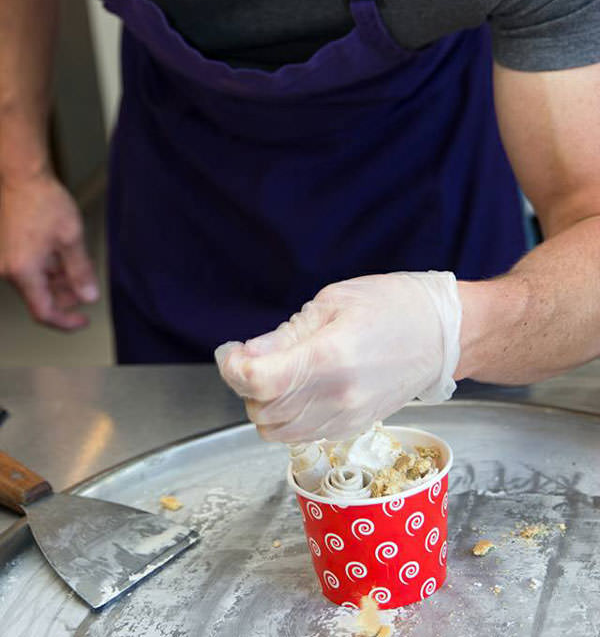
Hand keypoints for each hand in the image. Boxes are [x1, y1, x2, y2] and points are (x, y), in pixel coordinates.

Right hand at [0, 172, 98, 328]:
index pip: (43, 312)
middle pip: (40, 298)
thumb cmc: (44, 202)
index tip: (83, 321)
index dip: (65, 321)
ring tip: (80, 264)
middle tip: (87, 284)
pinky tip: (65, 256)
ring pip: (37, 284)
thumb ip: (80, 271)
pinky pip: (30, 270)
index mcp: (23, 272)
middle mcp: (9, 271)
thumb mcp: (71, 238)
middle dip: (66, 296)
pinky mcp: (8, 252)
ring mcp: (6, 261)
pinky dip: (49, 269)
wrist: (22, 178)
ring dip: (59, 280)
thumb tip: (88, 297)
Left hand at [215, 271, 461, 442]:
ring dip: (265, 405)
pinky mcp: (352, 428)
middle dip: (247, 384)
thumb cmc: (393, 306)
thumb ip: (286, 334)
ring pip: (276, 432)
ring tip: (279, 373)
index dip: (233, 368)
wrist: (442, 335)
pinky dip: (287, 417)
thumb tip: (247, 355)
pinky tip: (299, 389)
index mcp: (331, 356)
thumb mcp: (333, 302)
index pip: (260, 381)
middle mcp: (338, 397)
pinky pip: (301, 435)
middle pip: (262, 410)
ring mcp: (346, 418)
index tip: (232, 352)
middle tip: (256, 356)